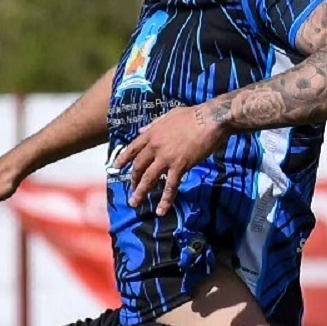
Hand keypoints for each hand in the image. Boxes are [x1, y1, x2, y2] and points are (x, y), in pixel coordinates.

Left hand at [112, 102, 230, 215]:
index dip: (123, 159)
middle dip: (133, 180)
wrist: (210, 119)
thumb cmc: (193, 115)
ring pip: (149, 179)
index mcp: (152, 134)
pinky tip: (161, 210)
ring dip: (141, 192)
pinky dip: (165, 199)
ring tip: (135, 203)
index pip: (132, 149)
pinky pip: (171, 186)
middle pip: (139, 167)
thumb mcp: (168, 115)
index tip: (116, 167)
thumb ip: (153, 124)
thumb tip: (142, 130)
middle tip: (131, 190)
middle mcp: (155, 147)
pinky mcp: (180, 166)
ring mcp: (166, 157)